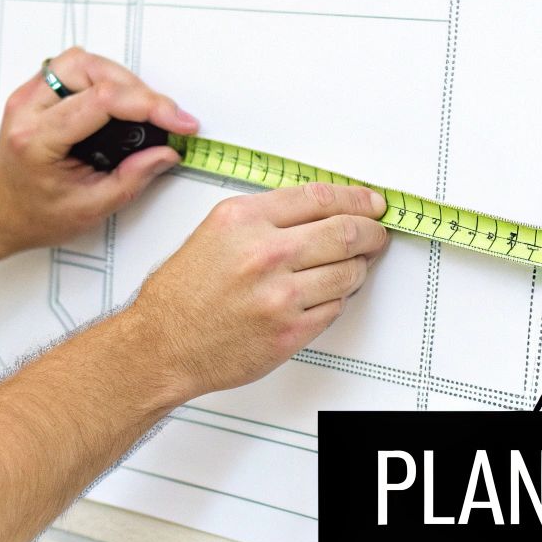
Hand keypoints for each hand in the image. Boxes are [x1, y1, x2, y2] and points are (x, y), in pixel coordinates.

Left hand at [0, 47, 198, 253]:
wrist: (1, 214)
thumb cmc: (35, 214)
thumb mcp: (90, 208)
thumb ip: (133, 178)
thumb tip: (166, 152)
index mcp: (37, 139)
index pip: (101, 102)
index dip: (148, 105)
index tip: (178, 121)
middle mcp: (27, 110)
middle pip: (90, 69)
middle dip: (136, 88)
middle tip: (162, 116)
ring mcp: (27, 96)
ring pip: (81, 60)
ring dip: (119, 78)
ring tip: (141, 108)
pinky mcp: (34, 92)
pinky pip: (72, 67)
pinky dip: (101, 78)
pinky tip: (116, 102)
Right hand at [122, 182, 390, 398]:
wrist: (163, 344)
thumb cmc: (184, 293)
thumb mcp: (216, 232)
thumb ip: (267, 216)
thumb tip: (320, 210)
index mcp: (244, 220)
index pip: (321, 198)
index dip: (357, 199)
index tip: (371, 203)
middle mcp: (264, 254)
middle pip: (346, 232)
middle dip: (371, 232)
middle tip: (377, 234)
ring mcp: (279, 295)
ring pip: (348, 272)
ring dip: (358, 268)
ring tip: (350, 267)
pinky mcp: (289, 331)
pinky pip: (335, 306)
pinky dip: (338, 298)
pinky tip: (326, 293)